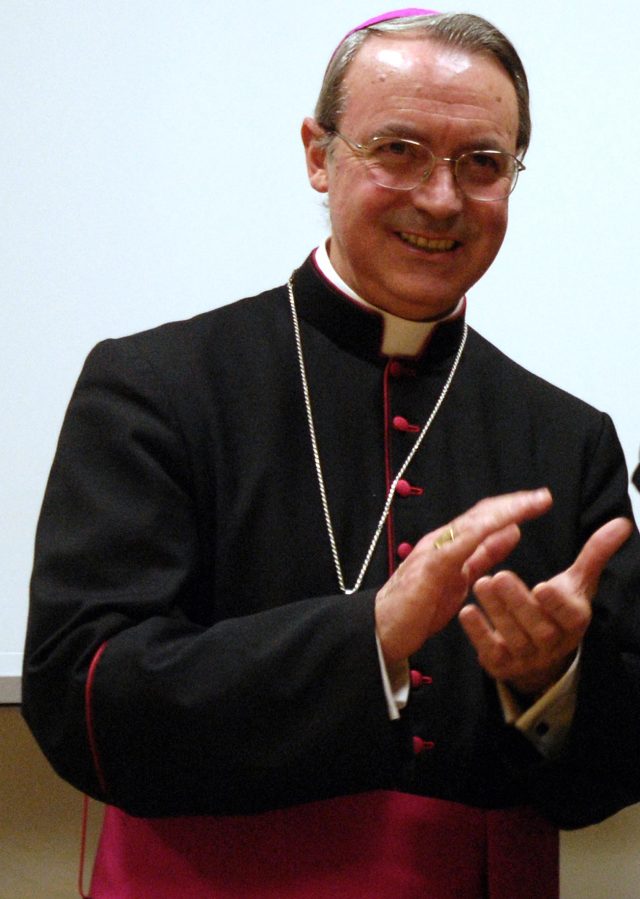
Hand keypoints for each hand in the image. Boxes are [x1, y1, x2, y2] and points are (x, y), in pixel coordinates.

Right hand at [375, 488, 553, 663]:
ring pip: (475, 522)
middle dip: (514, 503)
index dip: (511, 509)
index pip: (484, 519)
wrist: (383, 629)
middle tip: (543, 496)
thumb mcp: (460, 579)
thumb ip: (484, 555)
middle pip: (482, 514)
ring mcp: (436, 549)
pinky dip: (485, 529)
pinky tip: (506, 524)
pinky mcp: (433, 565)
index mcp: (451, 544)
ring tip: (532, 504)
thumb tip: (512, 532)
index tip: (538, 502)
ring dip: (505, 511)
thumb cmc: (418, 606)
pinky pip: (463, 542)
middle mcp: (443, 540)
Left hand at [458, 517, 632, 695]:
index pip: (570, 615)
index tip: (543, 585)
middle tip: (499, 576)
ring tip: (481, 583)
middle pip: (538, 627)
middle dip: (518, 602)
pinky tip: (467, 611)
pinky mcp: (502, 664)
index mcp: (574, 621)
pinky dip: (478, 633)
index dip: (557, 603)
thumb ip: (595, 554)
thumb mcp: (577, 583)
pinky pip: (490, 651)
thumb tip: (622, 524)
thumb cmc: (558, 607)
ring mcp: (527, 658)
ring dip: (496, 611)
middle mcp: (553, 643)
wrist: (541, 654)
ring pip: (513, 637)